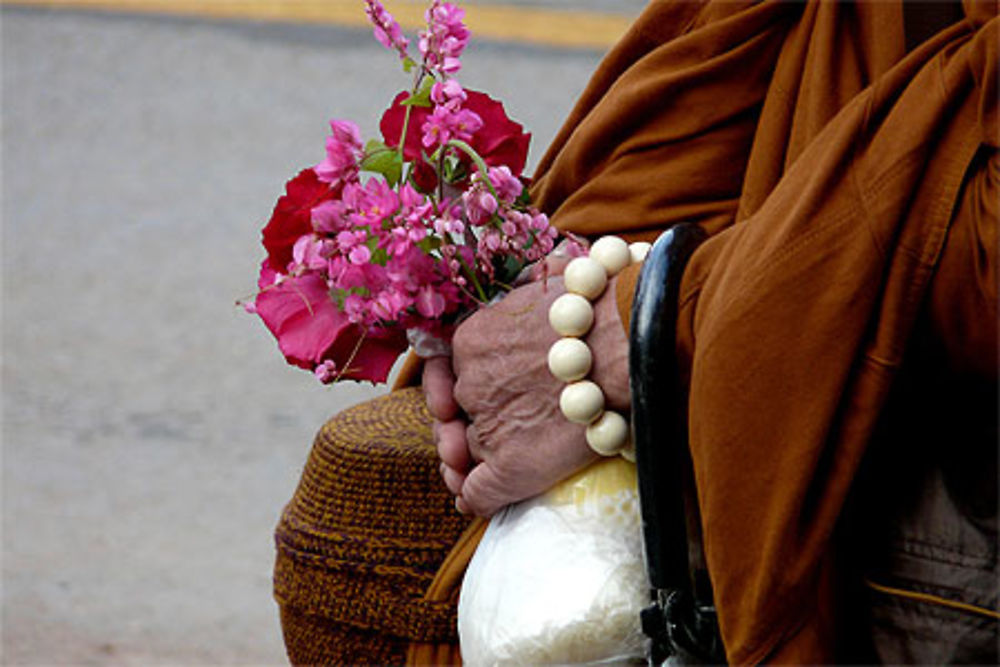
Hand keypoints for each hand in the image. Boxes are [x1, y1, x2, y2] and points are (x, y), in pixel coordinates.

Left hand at [423, 275, 628, 516]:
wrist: (629, 347)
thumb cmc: (601, 309)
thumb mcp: (550, 278)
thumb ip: (531, 285)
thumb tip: (540, 275)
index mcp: (472, 340)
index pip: (451, 370)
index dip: (457, 385)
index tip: (464, 392)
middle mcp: (471, 384)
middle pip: (458, 410)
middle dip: (462, 422)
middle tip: (466, 433)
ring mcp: (488, 427)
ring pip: (466, 452)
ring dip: (467, 460)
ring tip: (469, 468)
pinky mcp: (509, 468)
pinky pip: (475, 493)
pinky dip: (474, 496)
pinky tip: (474, 496)